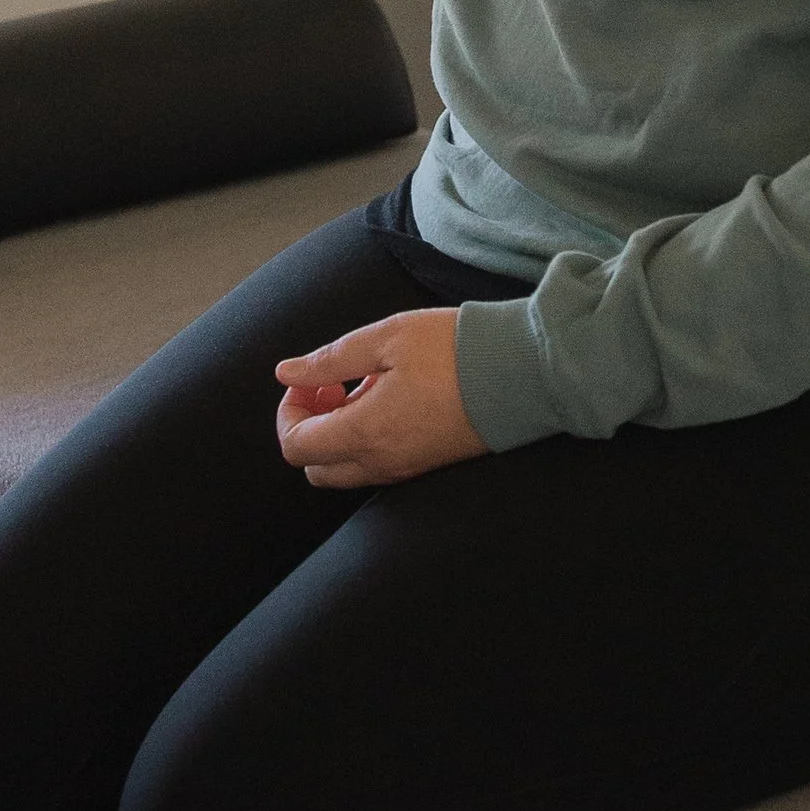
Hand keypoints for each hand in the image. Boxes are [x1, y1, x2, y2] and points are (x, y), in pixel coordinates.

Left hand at [275, 306, 487, 488]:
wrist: (523, 374)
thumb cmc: (456, 350)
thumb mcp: (386, 339)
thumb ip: (329, 359)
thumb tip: (286, 373)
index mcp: (365, 432)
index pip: (295, 446)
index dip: (290, 411)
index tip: (311, 379)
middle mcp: (381, 461)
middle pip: (315, 467)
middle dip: (308, 427)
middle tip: (329, 387)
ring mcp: (405, 468)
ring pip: (345, 471)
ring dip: (336, 434)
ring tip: (362, 389)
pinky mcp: (426, 464)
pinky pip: (376, 466)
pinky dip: (365, 440)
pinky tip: (388, 400)